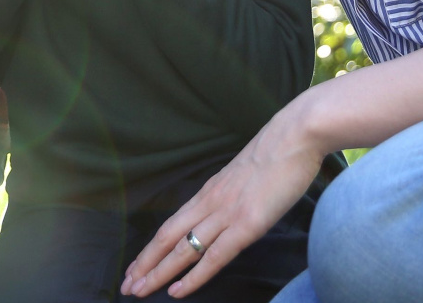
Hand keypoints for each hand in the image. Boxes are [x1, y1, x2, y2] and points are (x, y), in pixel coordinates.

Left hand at [122, 101, 326, 297]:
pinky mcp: (247, 224)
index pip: (171, 224)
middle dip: (145, 264)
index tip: (136, 266)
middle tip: (126, 285)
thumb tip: (229, 212)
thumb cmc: (278, 153)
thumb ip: (231, 195)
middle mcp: (210, 203)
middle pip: (167, 238)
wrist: (296, 135)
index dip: (151, 248)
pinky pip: (215, 256)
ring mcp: (227, 213)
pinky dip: (194, 276)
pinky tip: (178, 290)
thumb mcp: (244, 175)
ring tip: (139, 291)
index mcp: (209, 191)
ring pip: (183, 249)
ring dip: (158, 273)